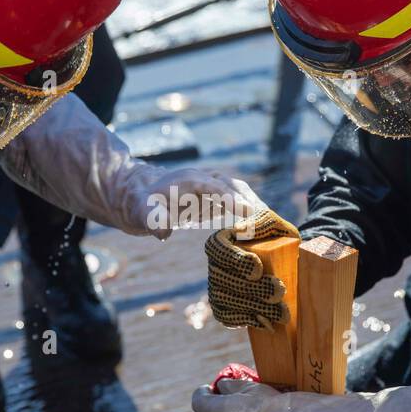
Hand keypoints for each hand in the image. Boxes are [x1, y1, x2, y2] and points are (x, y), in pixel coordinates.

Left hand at [132, 168, 267, 239]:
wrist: (141, 197)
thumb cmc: (142, 205)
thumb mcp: (143, 213)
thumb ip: (153, 220)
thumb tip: (162, 232)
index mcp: (190, 180)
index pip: (216, 187)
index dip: (232, 199)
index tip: (248, 212)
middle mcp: (204, 179)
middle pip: (232, 185)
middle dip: (250, 200)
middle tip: (267, 218)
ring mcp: (210, 187)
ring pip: (237, 191)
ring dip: (253, 204)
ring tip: (269, 222)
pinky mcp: (212, 198)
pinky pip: (234, 201)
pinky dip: (247, 210)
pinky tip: (258, 225)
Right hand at [204, 208, 298, 328]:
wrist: (284, 261)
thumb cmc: (277, 238)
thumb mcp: (276, 225)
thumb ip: (263, 222)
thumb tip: (242, 231)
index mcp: (222, 241)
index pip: (218, 249)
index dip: (234, 260)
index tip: (258, 268)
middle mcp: (214, 265)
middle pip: (223, 279)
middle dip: (253, 288)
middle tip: (280, 291)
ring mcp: (217, 287)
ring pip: (225, 299)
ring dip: (254, 307)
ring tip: (282, 312)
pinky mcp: (223, 306)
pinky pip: (226, 316)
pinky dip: (245, 320)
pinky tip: (267, 323)